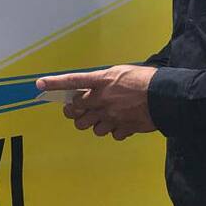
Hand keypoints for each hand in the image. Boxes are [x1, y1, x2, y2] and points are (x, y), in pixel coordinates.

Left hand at [36, 65, 156, 140]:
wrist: (166, 97)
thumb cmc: (145, 79)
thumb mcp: (121, 72)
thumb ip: (104, 81)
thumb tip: (94, 88)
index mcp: (102, 81)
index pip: (73, 81)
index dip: (55, 83)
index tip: (39, 84)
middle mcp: (102, 99)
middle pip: (75, 111)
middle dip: (73, 111)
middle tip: (77, 109)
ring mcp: (111, 116)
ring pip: (90, 126)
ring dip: (93, 123)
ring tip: (103, 117)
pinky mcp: (123, 128)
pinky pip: (110, 134)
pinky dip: (112, 130)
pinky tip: (120, 123)